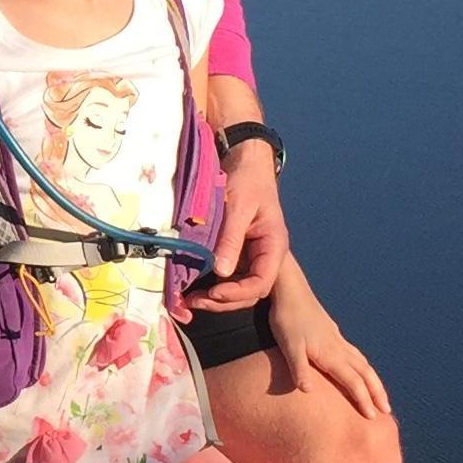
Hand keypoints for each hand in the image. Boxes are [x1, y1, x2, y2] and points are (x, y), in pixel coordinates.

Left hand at [189, 136, 289, 310]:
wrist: (245, 161)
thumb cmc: (247, 179)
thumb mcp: (238, 207)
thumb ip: (231, 239)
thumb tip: (222, 273)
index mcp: (273, 245)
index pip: (261, 282)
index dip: (238, 293)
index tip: (214, 292)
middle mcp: (264, 256)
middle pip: (250, 292)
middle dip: (224, 301)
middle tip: (194, 301)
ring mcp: (250, 256)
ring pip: (238, 288)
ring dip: (216, 297)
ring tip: (190, 300)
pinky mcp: (236, 253)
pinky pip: (228, 276)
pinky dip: (212, 285)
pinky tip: (193, 288)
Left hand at [262, 259, 391, 420]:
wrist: (290, 290)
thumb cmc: (286, 319)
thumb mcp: (288, 346)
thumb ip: (299, 368)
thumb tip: (308, 391)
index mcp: (331, 354)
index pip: (353, 382)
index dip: (363, 399)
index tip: (372, 416)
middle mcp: (339, 347)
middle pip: (365, 373)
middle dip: (377, 392)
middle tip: (387, 410)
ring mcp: (337, 339)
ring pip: (362, 362)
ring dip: (373, 379)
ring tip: (379, 393)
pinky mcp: (333, 332)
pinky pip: (355, 353)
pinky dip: (363, 365)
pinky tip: (359, 366)